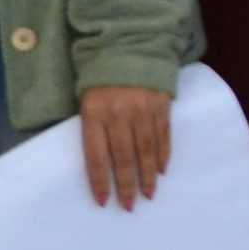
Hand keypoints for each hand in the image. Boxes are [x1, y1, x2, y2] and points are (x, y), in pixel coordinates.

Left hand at [74, 81, 171, 209]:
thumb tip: (99, 162)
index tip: (103, 201)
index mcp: (94, 112)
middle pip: (123, 157)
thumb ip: (92, 127)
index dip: (100, 180)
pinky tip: (161, 171)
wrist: (127, 44)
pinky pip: (163, 136)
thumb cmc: (99, 77)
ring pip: (146, 150)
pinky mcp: (161, 105)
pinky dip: (163, 155)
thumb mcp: (85, 99)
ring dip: (147, 175)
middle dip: (126, 184)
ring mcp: (143, 109)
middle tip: (129, 205)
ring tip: (148, 194)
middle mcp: (119, 113)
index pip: (95, 155)